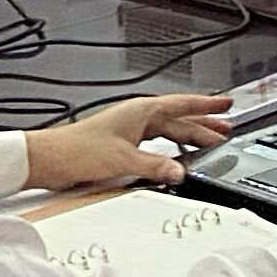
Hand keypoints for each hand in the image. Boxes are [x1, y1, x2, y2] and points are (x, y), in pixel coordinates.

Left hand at [25, 94, 232, 193]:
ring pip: (167, 131)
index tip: (226, 103)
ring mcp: (129, 130)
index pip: (183, 105)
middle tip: (226, 128)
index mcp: (141, 112)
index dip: (206, 106)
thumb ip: (155, 167)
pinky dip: (170, 149)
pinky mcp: (122, 145)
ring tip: (209, 142)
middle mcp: (136, 118)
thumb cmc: (78, 150)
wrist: (50, 160)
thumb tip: (180, 172)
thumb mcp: (123, 161)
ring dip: (188, 136)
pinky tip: (175, 158)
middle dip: (203, 124)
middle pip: (178, 119)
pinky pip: (155, 143)